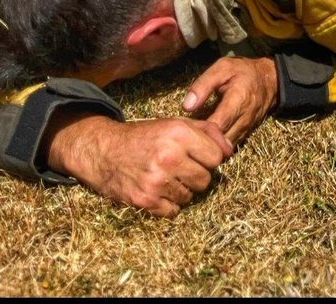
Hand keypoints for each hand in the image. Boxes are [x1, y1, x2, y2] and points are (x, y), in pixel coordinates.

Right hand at [45, 112, 232, 216]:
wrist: (105, 152)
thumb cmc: (145, 137)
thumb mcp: (174, 124)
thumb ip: (206, 132)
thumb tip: (230, 150)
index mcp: (178, 133)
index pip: (216, 157)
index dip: (209, 158)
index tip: (198, 156)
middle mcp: (169, 156)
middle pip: (206, 179)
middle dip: (197, 175)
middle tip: (182, 168)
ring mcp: (157, 180)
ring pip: (191, 196)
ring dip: (183, 190)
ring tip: (168, 177)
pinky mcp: (146, 200)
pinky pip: (174, 210)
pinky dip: (169, 204)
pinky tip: (159, 190)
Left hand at [182, 56, 277, 144]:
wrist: (268, 80)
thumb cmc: (242, 71)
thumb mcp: (222, 68)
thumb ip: (203, 85)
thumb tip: (186, 107)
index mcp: (238, 100)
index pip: (217, 126)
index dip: (200, 130)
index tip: (185, 127)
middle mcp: (244, 119)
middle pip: (220, 142)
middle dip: (202, 141)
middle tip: (186, 134)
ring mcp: (246, 129)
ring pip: (224, 148)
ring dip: (209, 145)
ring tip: (194, 136)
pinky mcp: (245, 135)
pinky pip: (229, 146)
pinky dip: (217, 145)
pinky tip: (205, 137)